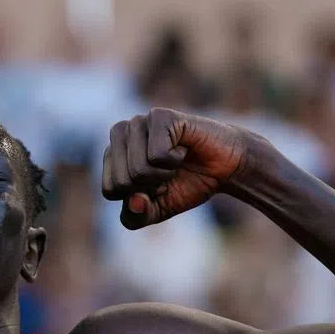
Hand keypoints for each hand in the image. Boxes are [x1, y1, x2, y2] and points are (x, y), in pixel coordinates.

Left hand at [102, 108, 252, 228]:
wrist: (225, 167)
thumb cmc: (187, 184)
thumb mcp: (156, 211)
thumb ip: (135, 217)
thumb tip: (134, 201)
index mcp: (113, 155)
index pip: (110, 190)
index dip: (138, 197)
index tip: (155, 186)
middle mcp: (121, 134)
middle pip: (122, 181)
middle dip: (150, 187)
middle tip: (168, 173)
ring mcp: (139, 122)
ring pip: (138, 169)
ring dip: (163, 174)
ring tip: (175, 161)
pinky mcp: (160, 116)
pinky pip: (156, 155)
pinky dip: (174, 160)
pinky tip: (183, 148)